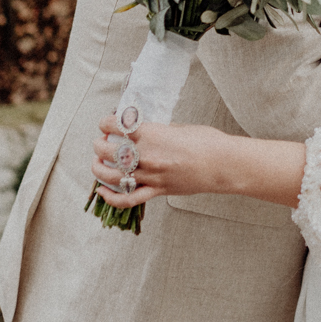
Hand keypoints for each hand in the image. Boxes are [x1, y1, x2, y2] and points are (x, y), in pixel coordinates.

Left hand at [92, 113, 229, 208]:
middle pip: (109, 152)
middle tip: (100, 142)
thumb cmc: (206, 141)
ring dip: (98, 169)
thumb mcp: (178, 127)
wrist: (223, 163)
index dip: (106, 122)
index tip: (106, 122)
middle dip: (99, 145)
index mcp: (152, 134)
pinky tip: (102, 192)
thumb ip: (156, 131)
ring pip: (113, 176)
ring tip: (97, 163)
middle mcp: (147, 156)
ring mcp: (151, 176)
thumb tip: (141, 131)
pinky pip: (128, 199)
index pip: (116, 126)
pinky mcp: (157, 191)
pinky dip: (111, 198)